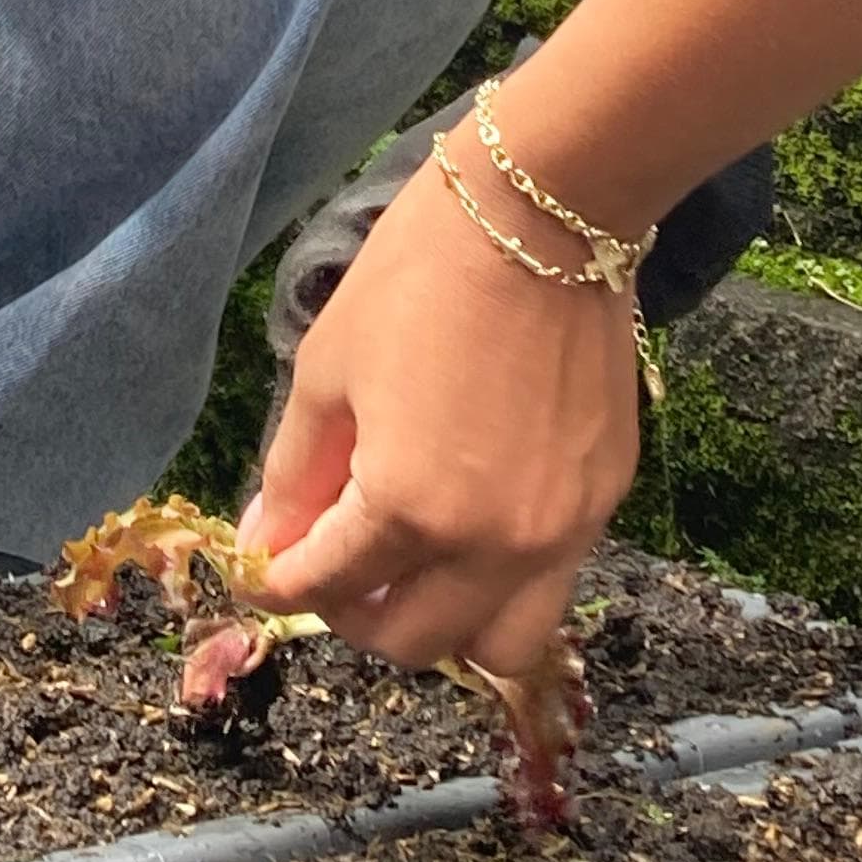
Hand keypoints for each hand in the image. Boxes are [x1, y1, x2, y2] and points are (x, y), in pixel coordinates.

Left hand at [239, 147, 639, 680]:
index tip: (256, 570)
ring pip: (498, 644)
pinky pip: (550, 585)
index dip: (275, 585)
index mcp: (410, 507)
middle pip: (412, 641)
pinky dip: (500, 581)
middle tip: (328, 563)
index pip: (326, 588)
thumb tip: (269, 540)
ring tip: (407, 563)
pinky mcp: (605, 503)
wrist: (543, 216)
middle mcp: (493, 547)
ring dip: (441, 622)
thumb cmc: (418, 275)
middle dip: (353, 613)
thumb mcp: (328, 367)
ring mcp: (561, 533)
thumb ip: (296, 471)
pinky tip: (469, 522)